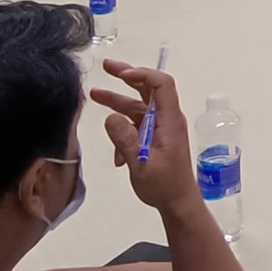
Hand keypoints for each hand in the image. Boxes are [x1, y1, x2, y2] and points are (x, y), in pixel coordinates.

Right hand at [90, 60, 198, 211]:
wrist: (177, 203)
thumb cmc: (164, 185)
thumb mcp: (141, 164)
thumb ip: (125, 140)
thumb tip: (110, 116)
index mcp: (169, 121)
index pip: (162, 85)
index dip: (142, 75)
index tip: (121, 75)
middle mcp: (166, 119)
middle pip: (148, 90)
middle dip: (127, 77)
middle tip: (106, 67)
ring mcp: (159, 128)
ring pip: (137, 107)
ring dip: (117, 103)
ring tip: (94, 95)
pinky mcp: (153, 138)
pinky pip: (135, 126)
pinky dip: (122, 133)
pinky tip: (115, 156)